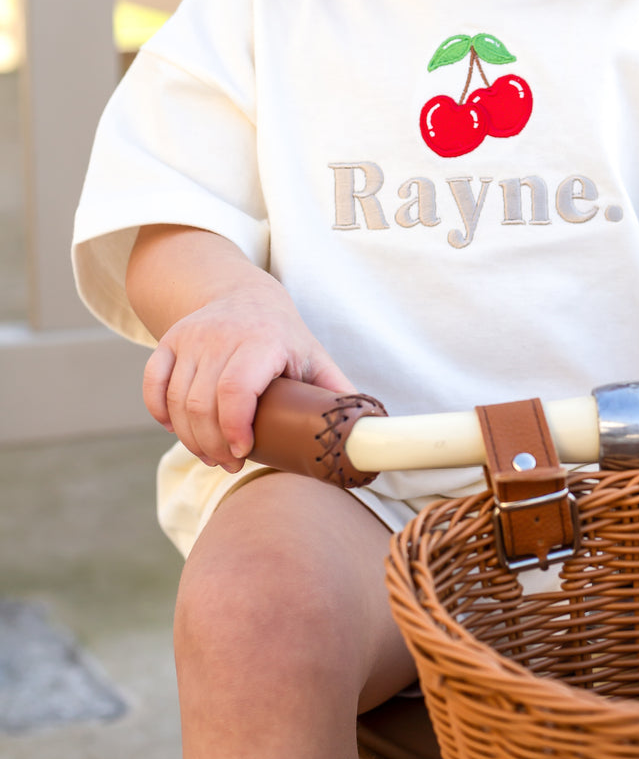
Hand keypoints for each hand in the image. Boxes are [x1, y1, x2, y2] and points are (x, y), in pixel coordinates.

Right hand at [142, 277, 353, 471]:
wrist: (245, 295)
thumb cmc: (284, 338)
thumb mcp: (314, 359)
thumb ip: (336, 393)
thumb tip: (365, 436)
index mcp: (264, 341)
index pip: (237, 389)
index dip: (235, 428)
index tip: (243, 452)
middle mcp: (222, 336)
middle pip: (203, 403)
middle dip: (213, 444)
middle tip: (229, 463)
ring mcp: (192, 337)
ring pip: (177, 400)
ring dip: (190, 437)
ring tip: (211, 454)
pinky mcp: (170, 342)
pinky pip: (153, 385)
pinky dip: (159, 413)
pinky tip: (177, 429)